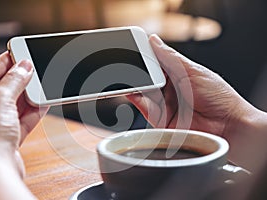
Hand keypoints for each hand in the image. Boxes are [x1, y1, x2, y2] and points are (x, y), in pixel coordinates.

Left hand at [0, 52, 47, 173]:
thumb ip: (13, 81)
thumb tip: (24, 67)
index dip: (4, 62)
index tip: (20, 53)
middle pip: (2, 88)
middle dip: (20, 79)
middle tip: (34, 69)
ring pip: (15, 104)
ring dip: (29, 95)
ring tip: (42, 84)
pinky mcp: (7, 137)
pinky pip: (22, 119)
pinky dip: (34, 111)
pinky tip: (43, 101)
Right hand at [128, 35, 266, 168]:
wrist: (228, 125)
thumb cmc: (219, 97)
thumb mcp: (193, 71)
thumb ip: (171, 58)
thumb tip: (154, 41)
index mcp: (178, 74)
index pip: (157, 62)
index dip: (146, 55)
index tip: (135, 47)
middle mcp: (170, 89)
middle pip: (147, 76)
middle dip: (137, 69)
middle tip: (127, 61)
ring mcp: (164, 103)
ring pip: (143, 90)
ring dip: (134, 82)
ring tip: (126, 74)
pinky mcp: (160, 119)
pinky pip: (143, 107)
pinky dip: (134, 98)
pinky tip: (130, 89)